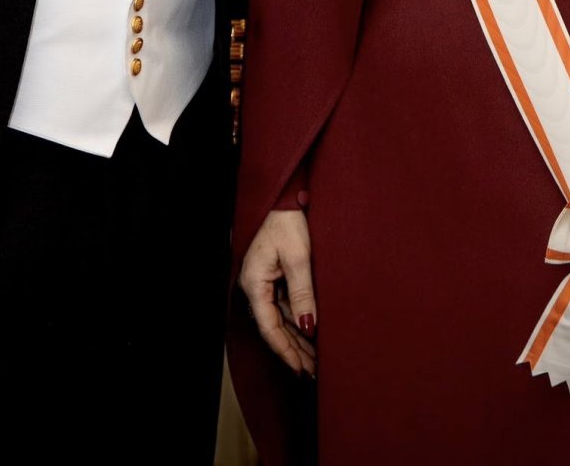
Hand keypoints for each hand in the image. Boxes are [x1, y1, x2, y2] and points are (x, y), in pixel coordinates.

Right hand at [239, 209, 316, 377]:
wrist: (285, 197)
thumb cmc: (287, 221)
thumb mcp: (298, 256)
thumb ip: (302, 292)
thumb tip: (308, 326)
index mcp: (254, 282)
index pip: (268, 326)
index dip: (284, 350)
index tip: (299, 369)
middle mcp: (256, 286)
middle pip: (273, 327)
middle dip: (293, 351)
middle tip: (313, 372)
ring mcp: (264, 283)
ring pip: (280, 319)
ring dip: (296, 339)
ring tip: (315, 361)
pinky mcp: (274, 278)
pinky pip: (284, 307)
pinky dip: (298, 322)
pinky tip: (311, 335)